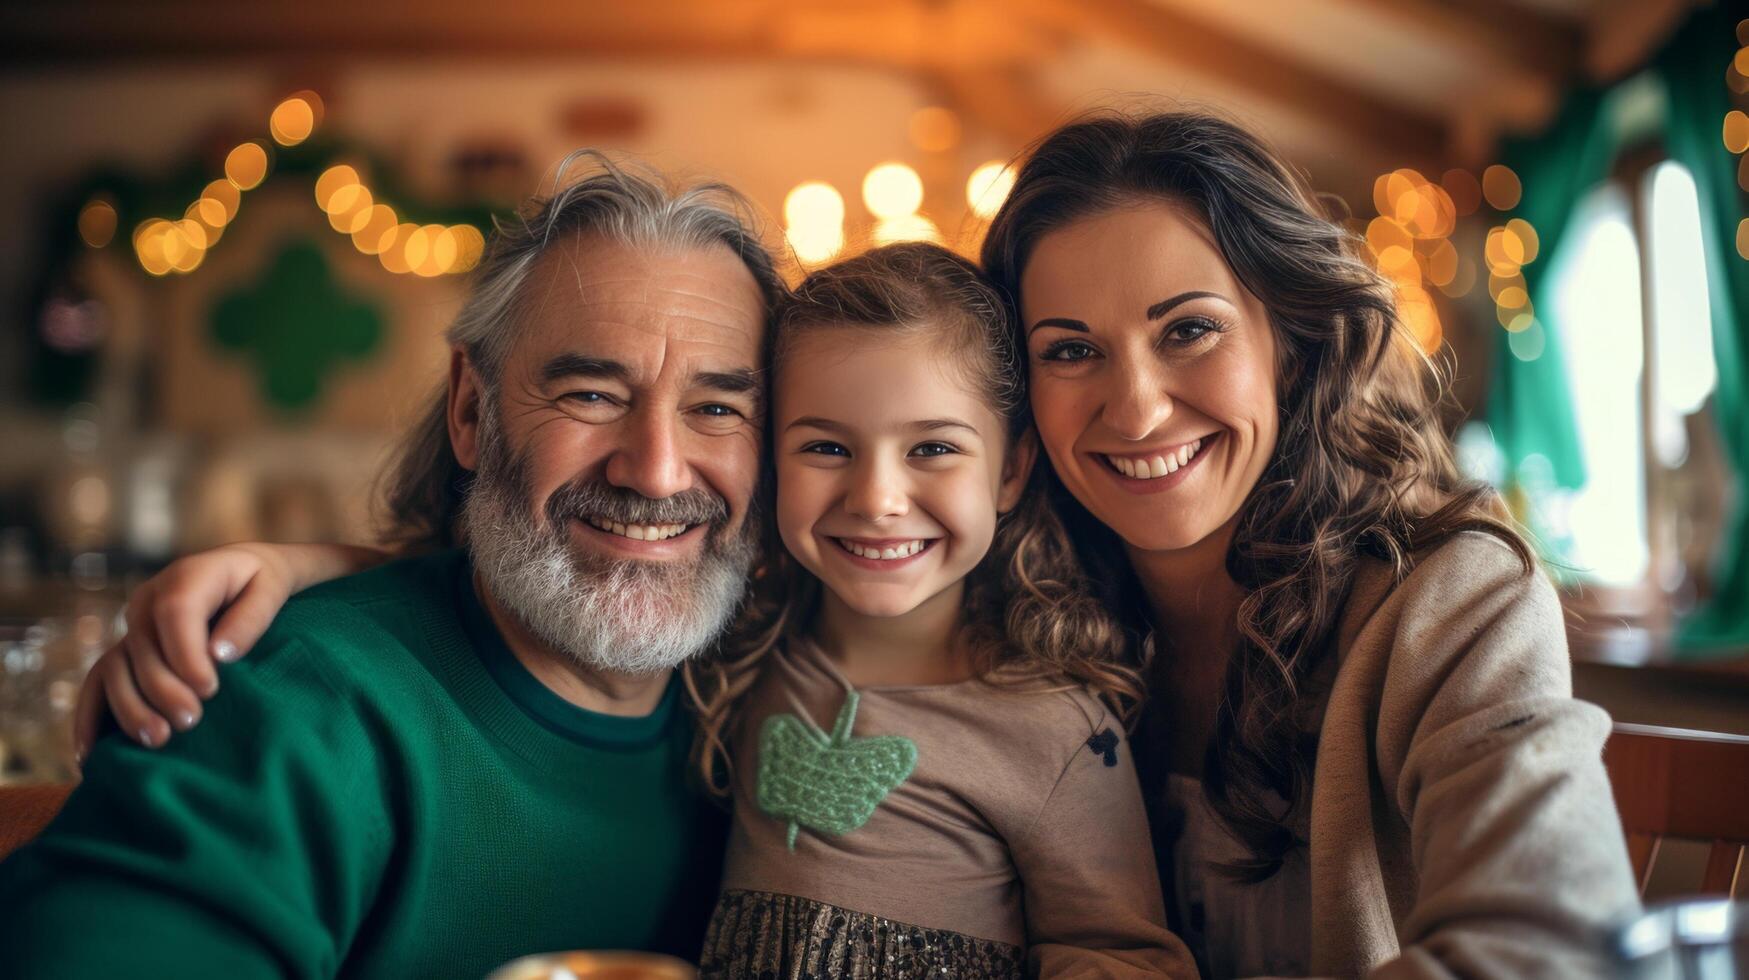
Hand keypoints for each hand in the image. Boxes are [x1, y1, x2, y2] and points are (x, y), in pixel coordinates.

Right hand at [72, 543, 295, 763]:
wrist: (243, 572)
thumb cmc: (262, 582)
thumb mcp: (272, 589)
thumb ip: (250, 619)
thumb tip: (220, 654)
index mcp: (185, 578)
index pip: (175, 613)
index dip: (186, 655)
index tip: (209, 689)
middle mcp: (148, 600)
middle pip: (142, 648)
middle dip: (163, 689)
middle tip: (192, 721)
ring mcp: (132, 626)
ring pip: (115, 668)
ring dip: (131, 707)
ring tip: (159, 739)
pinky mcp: (126, 649)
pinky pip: (99, 680)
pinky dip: (91, 715)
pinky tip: (91, 754)